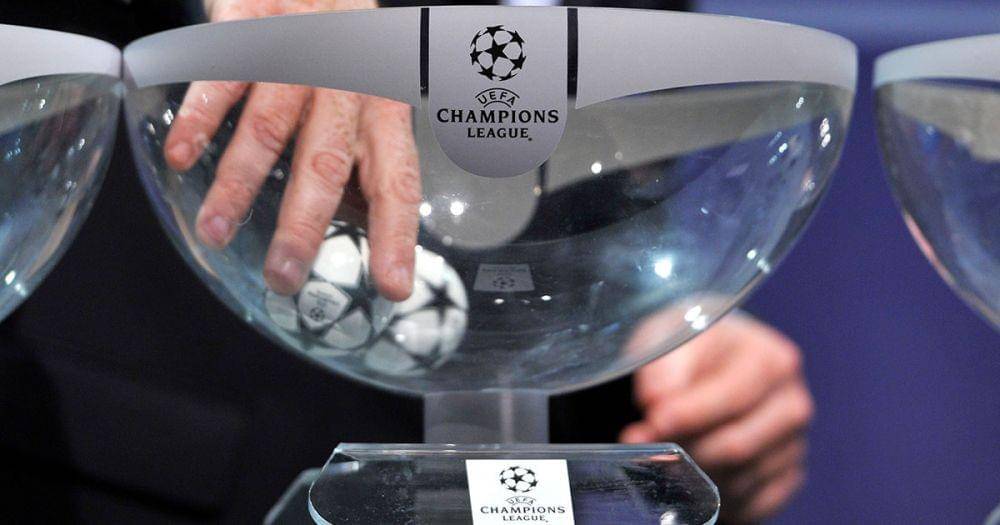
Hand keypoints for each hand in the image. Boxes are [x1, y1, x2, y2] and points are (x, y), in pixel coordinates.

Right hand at [164, 0, 419, 300]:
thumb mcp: (368, 105)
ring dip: (239, 183)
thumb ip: (363, 163)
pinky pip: (224, 76)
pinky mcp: (251, 29)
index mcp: (382, 112)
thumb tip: (364, 234)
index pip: (396, 181)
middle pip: (327, 162)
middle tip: (282, 276)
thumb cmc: (341, 54)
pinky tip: (181, 158)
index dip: (396, 234)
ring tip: (214, 231)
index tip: (391, 286)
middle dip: (303, 225)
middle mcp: (346, 88)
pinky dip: (201, 118)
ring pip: (270, 127)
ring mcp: (297, 57)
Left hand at [620, 313, 813, 522]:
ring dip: (694, 476)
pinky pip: (752, 505)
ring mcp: (794, 444)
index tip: (655, 421)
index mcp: (771, 360)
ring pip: (740, 480)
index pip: (734, 398)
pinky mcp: (788, 477)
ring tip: (661, 456)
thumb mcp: (670, 337)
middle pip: (738, 446)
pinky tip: (691, 479)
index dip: (691, 414)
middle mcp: (792, 404)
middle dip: (685, 450)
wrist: (711, 363)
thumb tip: (656, 400)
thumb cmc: (691, 350)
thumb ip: (663, 366)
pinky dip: (715, 500)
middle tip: (643, 443)